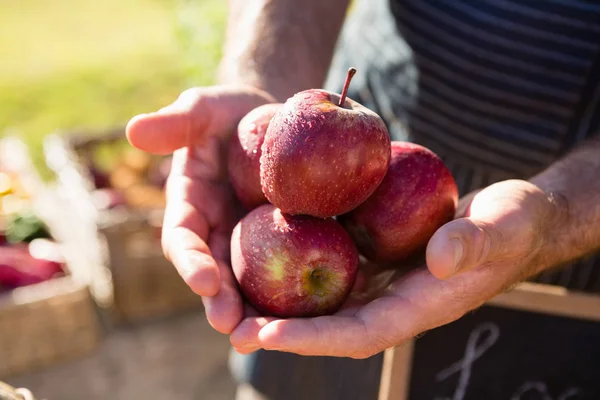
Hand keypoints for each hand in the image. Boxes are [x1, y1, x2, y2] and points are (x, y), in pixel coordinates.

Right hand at [126, 84, 275, 333]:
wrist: (272, 118)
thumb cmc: (232, 113)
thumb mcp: (205, 109)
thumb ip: (176, 122)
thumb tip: (133, 130)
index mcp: (191, 204)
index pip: (183, 237)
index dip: (190, 260)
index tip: (204, 279)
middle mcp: (216, 231)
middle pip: (213, 272)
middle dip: (219, 300)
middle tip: (231, 325)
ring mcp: (249, 240)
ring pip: (247, 281)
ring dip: (252, 308)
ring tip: (262, 334)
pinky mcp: (282, 241)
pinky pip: (286, 267)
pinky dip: (291, 290)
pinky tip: (307, 311)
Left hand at [230, 179, 565, 357]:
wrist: (509, 217)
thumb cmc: (513, 224)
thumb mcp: (503, 225)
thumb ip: (475, 243)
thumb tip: (439, 259)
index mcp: (418, 305)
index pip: (360, 333)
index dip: (313, 339)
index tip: (266, 335)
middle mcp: (390, 300)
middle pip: (327, 325)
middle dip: (279, 331)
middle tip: (228, 328)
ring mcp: (378, 281)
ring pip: (321, 299)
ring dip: (277, 302)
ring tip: (226, 297)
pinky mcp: (371, 257)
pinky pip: (329, 265)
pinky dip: (296, 264)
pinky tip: (263, 249)